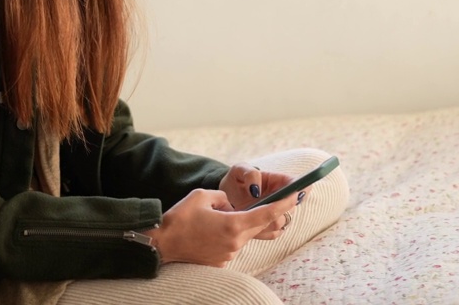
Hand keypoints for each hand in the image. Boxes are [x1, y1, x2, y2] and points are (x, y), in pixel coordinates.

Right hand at [138, 189, 279, 266]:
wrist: (162, 244)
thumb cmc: (179, 218)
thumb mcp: (202, 196)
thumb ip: (223, 197)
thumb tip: (230, 205)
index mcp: (233, 224)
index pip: (265, 214)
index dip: (283, 205)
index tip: (296, 197)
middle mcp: (235, 242)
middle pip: (257, 226)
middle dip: (264, 214)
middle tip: (274, 201)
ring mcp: (228, 254)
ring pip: (242, 234)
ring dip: (236, 224)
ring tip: (211, 218)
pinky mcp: (221, 262)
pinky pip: (231, 244)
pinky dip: (226, 235)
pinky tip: (207, 231)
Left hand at [218, 162, 306, 239]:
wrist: (226, 197)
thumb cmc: (236, 179)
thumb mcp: (240, 169)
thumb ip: (250, 174)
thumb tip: (256, 190)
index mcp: (278, 181)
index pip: (296, 184)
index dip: (299, 189)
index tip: (292, 194)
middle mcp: (282, 199)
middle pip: (291, 206)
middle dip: (278, 208)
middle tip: (260, 206)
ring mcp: (276, 214)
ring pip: (282, 222)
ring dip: (268, 220)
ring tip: (250, 216)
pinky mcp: (268, 227)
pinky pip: (273, 233)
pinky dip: (263, 231)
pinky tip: (249, 226)